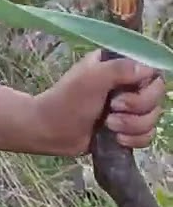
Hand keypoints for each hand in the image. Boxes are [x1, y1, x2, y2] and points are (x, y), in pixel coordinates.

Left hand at [33, 49, 166, 155]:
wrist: (50, 130)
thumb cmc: (66, 100)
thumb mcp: (90, 78)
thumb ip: (119, 69)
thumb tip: (147, 70)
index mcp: (117, 67)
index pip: (151, 73)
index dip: (145, 87)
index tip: (123, 93)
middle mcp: (125, 85)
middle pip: (156, 97)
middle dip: (138, 108)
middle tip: (112, 110)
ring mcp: (126, 109)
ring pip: (152, 118)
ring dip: (133, 126)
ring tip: (109, 126)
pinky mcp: (125, 129)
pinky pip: (147, 135)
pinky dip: (135, 139)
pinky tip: (117, 139)